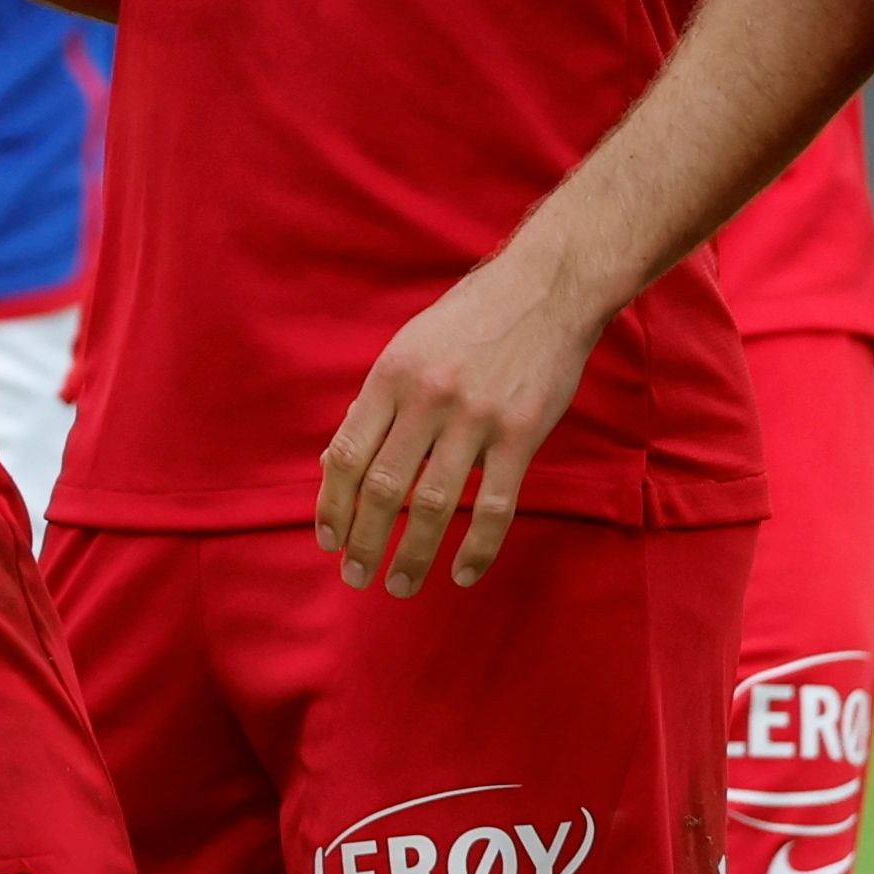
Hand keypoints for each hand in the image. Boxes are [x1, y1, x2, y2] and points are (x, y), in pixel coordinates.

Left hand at [314, 256, 603, 596]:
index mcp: (391, 376)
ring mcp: (475, 419)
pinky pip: (493, 507)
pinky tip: (463, 573)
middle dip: (363, 541)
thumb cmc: (470, 319)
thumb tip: (334, 461)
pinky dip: (476, 548)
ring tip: (399, 585)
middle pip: (382, 488)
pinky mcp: (520, 435)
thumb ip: (375, 403)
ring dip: (411, 554)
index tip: (327, 540)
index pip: (346, 454)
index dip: (331, 505)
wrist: (546, 289)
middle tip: (354, 575)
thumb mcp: (407, 347)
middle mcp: (427, 399)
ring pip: (432, 505)